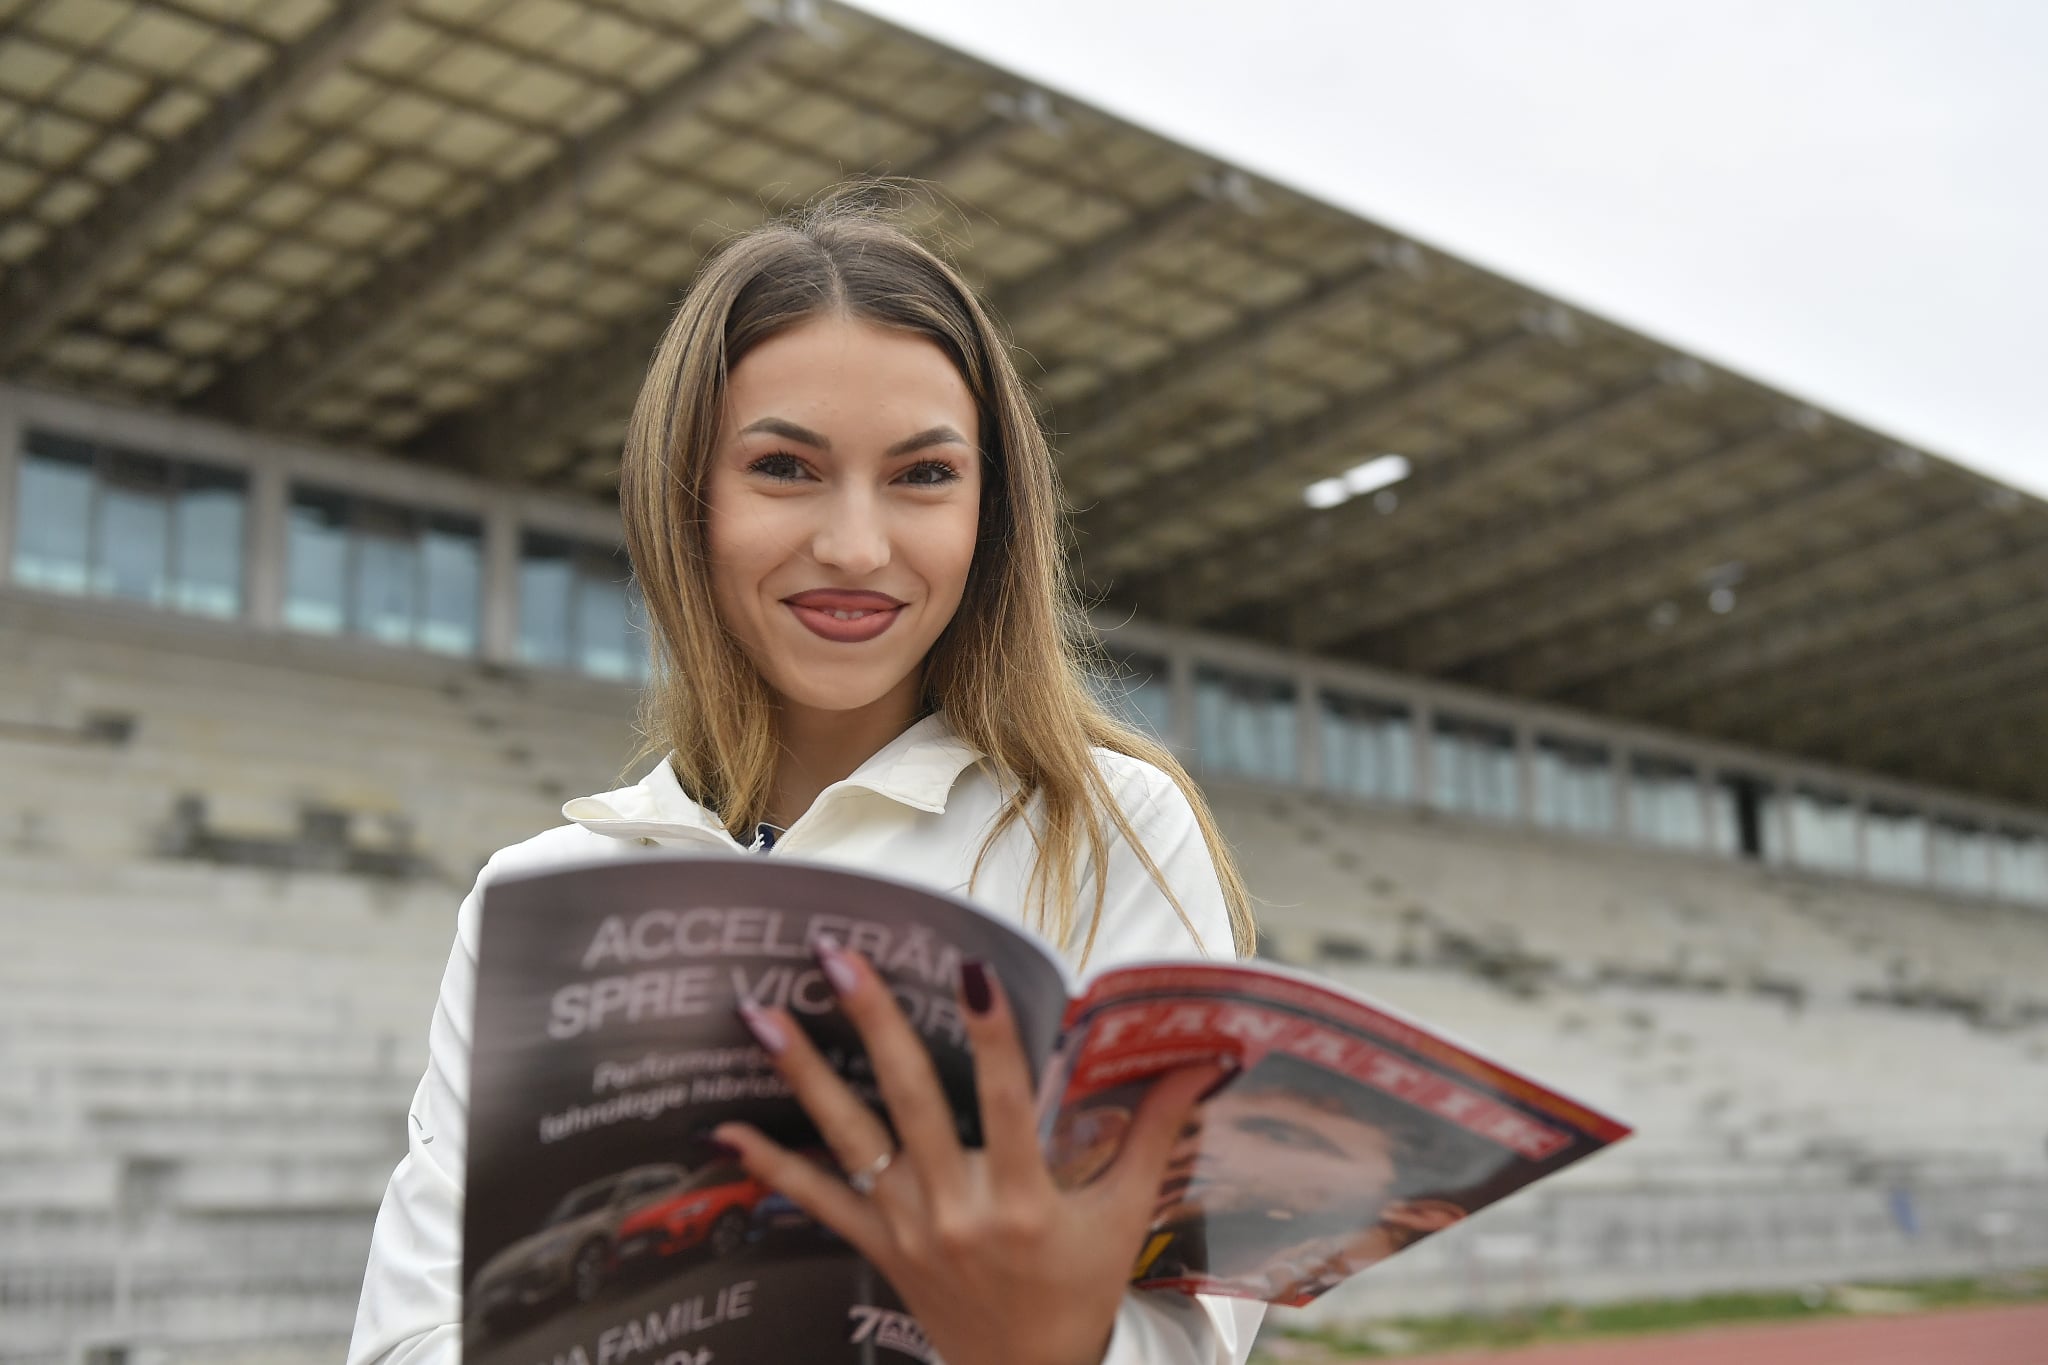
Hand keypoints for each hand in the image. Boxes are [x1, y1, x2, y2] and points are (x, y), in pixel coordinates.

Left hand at [715, 940, 1227, 1364]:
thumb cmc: (1080, 1290)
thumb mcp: (1124, 1215)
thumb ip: (1154, 1132)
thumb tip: (1202, 1060)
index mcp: (1024, 1200)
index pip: (1005, 1103)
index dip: (990, 1036)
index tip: (970, 969)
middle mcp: (957, 1209)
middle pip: (909, 1103)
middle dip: (873, 1023)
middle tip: (839, 957)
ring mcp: (907, 1228)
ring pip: (848, 1140)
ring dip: (804, 1073)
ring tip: (763, 1013)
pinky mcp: (876, 1246)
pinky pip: (814, 1203)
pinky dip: (768, 1165)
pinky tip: (725, 1128)